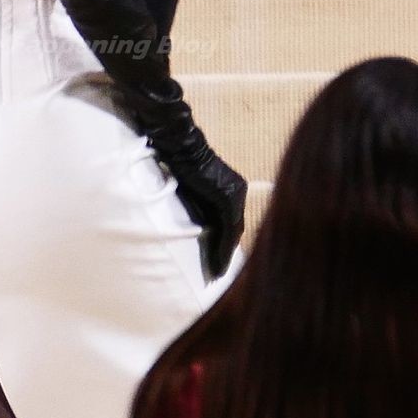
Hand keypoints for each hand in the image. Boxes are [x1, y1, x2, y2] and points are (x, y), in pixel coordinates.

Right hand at [167, 141, 247, 280]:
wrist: (179, 146)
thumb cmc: (179, 161)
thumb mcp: (190, 186)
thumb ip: (198, 203)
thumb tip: (198, 224)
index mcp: (231, 187)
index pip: (231, 220)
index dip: (226, 241)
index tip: (219, 258)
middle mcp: (238, 190)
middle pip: (235, 227)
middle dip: (228, 250)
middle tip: (219, 271)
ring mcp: (235, 194)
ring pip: (233, 231)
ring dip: (226, 253)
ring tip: (218, 272)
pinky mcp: (227, 198)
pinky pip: (227, 229)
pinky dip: (223, 247)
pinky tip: (219, 261)